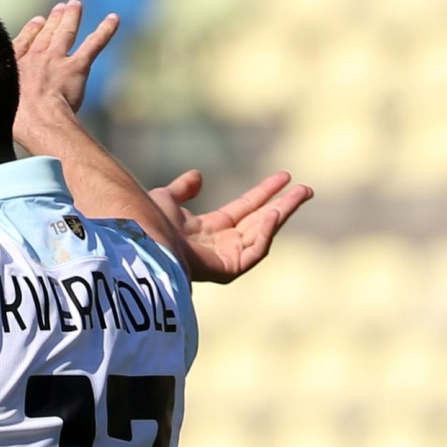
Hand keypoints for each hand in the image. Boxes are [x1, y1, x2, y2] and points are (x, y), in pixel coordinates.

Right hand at [11, 0, 118, 147]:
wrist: (37, 120)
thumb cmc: (16, 119)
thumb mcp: (1, 106)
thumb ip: (5, 101)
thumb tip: (4, 110)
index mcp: (15, 66)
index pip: (22, 43)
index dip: (31, 31)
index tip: (37, 21)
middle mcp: (35, 57)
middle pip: (45, 34)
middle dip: (53, 20)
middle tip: (60, 8)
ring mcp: (57, 60)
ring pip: (65, 32)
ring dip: (71, 17)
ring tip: (75, 5)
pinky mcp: (76, 66)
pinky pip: (93, 44)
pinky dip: (105, 30)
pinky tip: (114, 19)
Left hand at [148, 169, 313, 283]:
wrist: (139, 236)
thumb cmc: (145, 222)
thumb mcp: (166, 199)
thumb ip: (183, 189)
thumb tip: (198, 175)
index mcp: (208, 230)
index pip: (244, 209)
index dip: (264, 192)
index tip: (285, 176)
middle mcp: (218, 245)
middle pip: (259, 222)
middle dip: (284, 205)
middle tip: (307, 189)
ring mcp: (223, 259)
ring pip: (261, 235)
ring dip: (282, 215)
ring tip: (299, 194)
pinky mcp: (226, 271)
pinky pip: (254, 253)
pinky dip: (265, 235)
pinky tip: (274, 214)